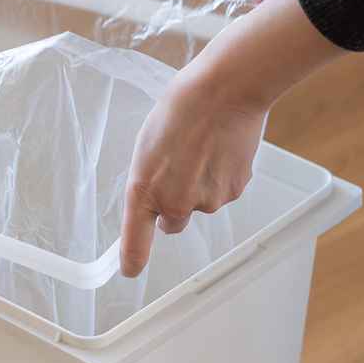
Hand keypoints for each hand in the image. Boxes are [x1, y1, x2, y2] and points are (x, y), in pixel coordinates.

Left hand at [120, 64, 266, 276]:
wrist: (224, 92)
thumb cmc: (182, 109)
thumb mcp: (148, 144)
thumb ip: (150, 178)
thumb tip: (158, 196)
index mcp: (144, 188)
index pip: (135, 240)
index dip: (132, 259)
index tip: (130, 270)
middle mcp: (175, 202)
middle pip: (173, 223)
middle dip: (174, 204)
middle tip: (180, 168)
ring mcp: (207, 200)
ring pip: (200, 204)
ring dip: (200, 184)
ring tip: (201, 147)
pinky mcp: (233, 192)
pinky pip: (223, 192)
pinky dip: (221, 176)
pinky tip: (220, 148)